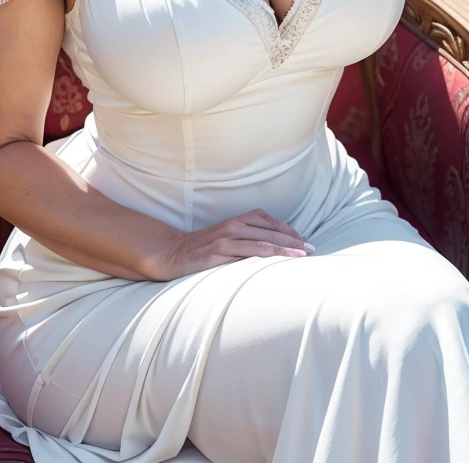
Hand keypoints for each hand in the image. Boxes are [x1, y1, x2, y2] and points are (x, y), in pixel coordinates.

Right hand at [149, 208, 314, 281]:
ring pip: (262, 243)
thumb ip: (246, 237)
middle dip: (293, 240)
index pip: (269, 221)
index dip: (288, 230)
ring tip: (302, 256)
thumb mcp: (226, 237)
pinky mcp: (218, 255)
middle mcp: (233, 227)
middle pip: (270, 232)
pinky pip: (246, 256)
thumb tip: (272, 247)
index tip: (304, 241)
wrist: (173, 253)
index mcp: (236, 220)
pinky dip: (265, 257)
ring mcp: (226, 241)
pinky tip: (277, 264)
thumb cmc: (203, 247)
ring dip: (285, 249)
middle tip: (311, 249)